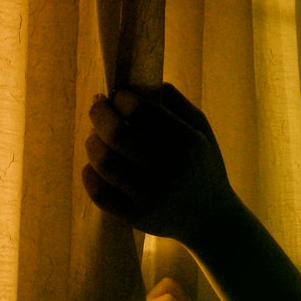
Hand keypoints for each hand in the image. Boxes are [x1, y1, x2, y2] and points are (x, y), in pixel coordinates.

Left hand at [83, 83, 237, 239]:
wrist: (210, 218)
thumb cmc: (203, 166)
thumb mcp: (202, 131)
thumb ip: (176, 103)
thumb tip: (139, 83)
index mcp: (187, 144)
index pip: (142, 112)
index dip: (122, 98)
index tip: (118, 95)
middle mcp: (168, 170)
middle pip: (116, 134)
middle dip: (99, 113)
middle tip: (98, 106)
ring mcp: (150, 196)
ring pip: (103, 162)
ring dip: (92, 141)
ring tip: (96, 135)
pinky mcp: (135, 216)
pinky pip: (98, 192)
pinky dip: (90, 173)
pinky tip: (96, 165)